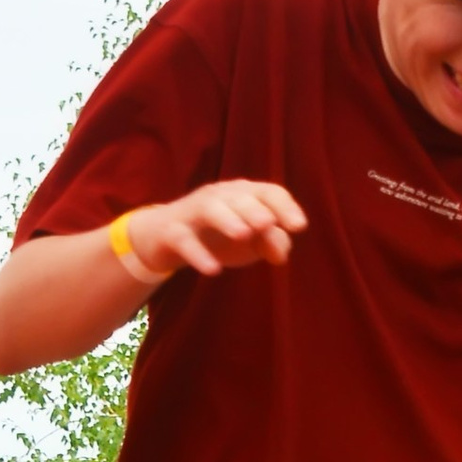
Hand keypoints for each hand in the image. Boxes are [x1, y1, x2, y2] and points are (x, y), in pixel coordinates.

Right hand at [125, 179, 307, 285]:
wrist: (163, 238)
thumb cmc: (215, 237)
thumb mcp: (250, 242)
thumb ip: (272, 244)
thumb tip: (282, 253)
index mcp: (242, 195)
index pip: (267, 192)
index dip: (284, 206)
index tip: (298, 226)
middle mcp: (218, 196)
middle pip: (238, 197)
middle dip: (254, 209)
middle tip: (267, 224)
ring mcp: (192, 212)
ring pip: (209, 208)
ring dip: (227, 219)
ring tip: (243, 235)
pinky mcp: (171, 232)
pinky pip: (183, 240)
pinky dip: (197, 254)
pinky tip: (213, 270)